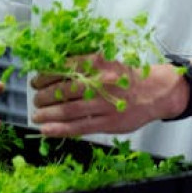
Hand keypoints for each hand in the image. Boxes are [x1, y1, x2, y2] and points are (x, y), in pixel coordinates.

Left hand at [31, 54, 185, 136]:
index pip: (62, 69)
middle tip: (36, 100)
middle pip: (62, 90)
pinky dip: (60, 129)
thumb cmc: (128, 77)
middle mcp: (99, 82)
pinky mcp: (108, 122)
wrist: (155, 91)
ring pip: (68, 110)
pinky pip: (79, 127)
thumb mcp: (107, 63)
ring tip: (37, 116)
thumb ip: (84, 67)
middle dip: (43, 96)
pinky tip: (47, 130)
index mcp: (97, 64)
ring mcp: (104, 104)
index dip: (44, 76)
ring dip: (47, 114)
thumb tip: (54, 73)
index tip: (36, 81)